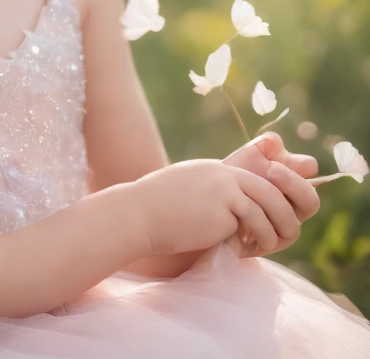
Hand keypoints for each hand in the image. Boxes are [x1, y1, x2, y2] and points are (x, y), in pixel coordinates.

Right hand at [132, 159, 303, 258]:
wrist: (139, 214)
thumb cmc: (156, 211)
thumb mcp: (186, 193)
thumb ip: (209, 196)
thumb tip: (227, 218)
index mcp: (215, 170)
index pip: (256, 182)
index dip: (268, 204)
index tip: (268, 225)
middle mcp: (224, 174)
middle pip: (271, 189)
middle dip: (283, 214)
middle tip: (282, 236)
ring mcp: (226, 188)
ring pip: (269, 206)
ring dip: (273, 231)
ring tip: (263, 247)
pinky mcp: (226, 207)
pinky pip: (256, 222)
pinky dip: (259, 239)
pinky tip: (248, 250)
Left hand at [222, 132, 319, 257]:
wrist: (209, 200)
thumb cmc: (232, 176)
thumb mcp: (245, 158)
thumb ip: (261, 148)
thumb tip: (275, 142)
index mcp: (292, 180)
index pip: (310, 171)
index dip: (302, 166)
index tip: (280, 159)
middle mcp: (293, 205)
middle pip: (310, 201)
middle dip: (293, 184)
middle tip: (271, 170)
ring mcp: (282, 226)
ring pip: (294, 225)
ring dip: (276, 206)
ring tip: (252, 190)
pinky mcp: (267, 243)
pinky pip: (273, 238)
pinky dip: (259, 226)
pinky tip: (243, 213)